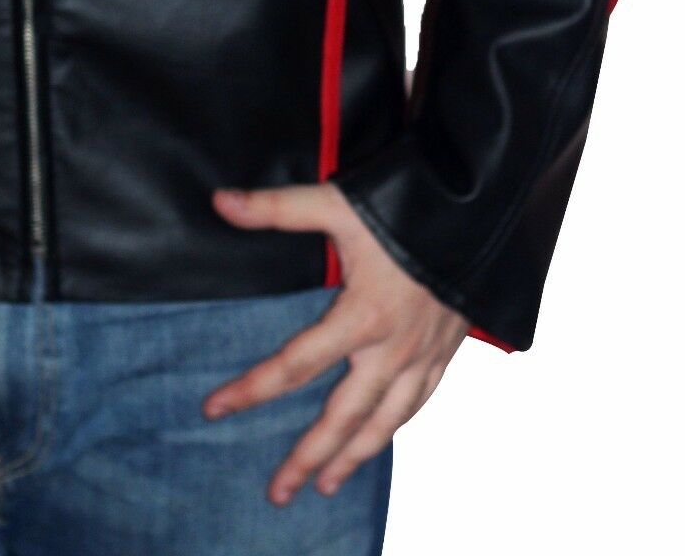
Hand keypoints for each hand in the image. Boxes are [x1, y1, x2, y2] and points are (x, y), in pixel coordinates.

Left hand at [204, 182, 467, 503]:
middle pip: (343, 416)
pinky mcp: (448, 351)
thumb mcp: (337, 203)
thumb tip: (220, 202)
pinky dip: (397, 428)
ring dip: (354, 457)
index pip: (295, 365)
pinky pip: (421, 403)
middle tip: (279, 492)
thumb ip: (277, 208)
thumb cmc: (406, 207)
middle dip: (309, 456)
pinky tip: (382, 438)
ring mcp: (424, 355)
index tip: (215, 408)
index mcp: (361, 317)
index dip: (252, 389)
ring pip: (386, 422)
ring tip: (327, 486)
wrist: (479, 215)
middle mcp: (393, 349)